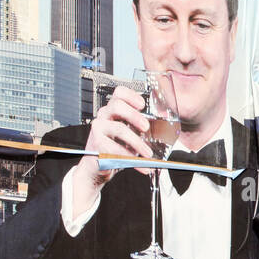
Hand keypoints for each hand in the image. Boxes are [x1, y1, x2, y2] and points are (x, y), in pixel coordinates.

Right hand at [68, 86, 152, 212]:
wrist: (98, 166)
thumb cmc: (115, 147)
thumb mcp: (129, 134)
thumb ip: (140, 127)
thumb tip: (162, 127)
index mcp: (113, 109)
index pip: (119, 93)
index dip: (131, 95)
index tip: (142, 105)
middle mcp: (104, 115)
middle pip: (117, 105)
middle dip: (135, 115)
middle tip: (146, 127)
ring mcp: (98, 129)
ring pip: (119, 129)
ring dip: (137, 143)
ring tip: (148, 154)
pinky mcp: (96, 144)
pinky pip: (115, 149)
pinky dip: (130, 158)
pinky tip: (140, 165)